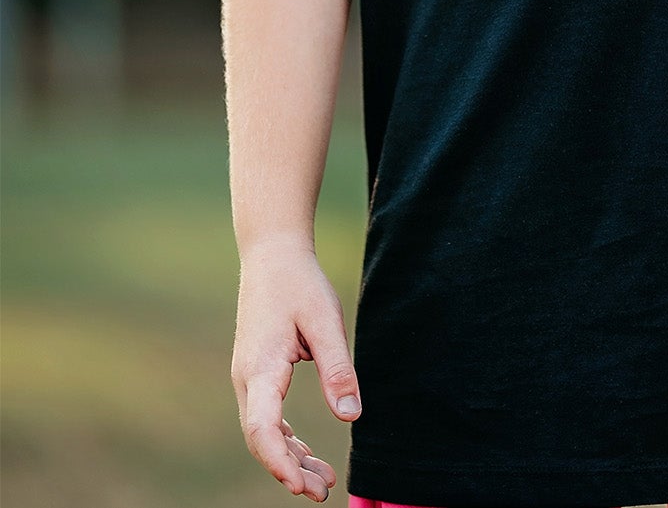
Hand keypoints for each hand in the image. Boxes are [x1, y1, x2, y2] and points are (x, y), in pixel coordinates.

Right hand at [231, 242, 361, 500]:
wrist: (272, 253)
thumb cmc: (300, 282)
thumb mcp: (325, 321)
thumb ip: (337, 368)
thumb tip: (351, 417)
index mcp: (260, 368)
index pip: (262, 430)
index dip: (280, 462)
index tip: (302, 486)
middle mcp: (247, 378)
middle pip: (262, 439)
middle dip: (290, 469)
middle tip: (324, 491)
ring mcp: (248, 376)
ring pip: (263, 431)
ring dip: (288, 457)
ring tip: (322, 480)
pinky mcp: (257, 371)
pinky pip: (266, 416)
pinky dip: (284, 438)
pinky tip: (305, 451)